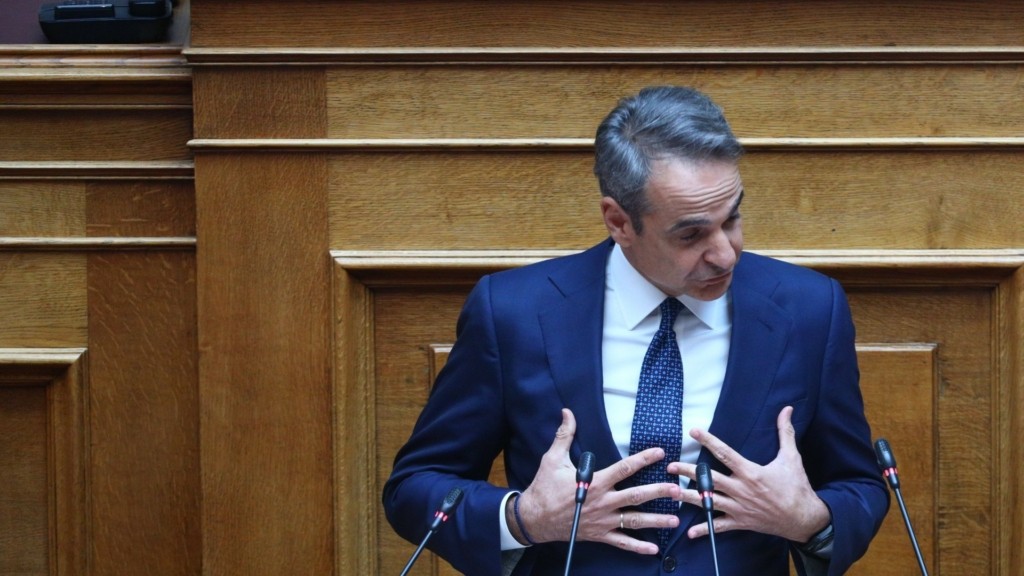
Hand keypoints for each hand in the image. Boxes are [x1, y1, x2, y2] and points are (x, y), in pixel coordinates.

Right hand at [511, 408, 682, 554]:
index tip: (660, 453)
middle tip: (678, 490)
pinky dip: (638, 547)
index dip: (644, 459)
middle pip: (636, 496)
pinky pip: (621, 542)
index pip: (624, 468)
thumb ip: (564, 435)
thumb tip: (567, 413)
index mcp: (595, 482)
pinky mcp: (599, 534)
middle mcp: (603, 502)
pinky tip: (653, 549)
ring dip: (656, 520)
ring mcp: (603, 520)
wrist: (534, 518)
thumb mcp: (552, 459)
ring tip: (676, 519)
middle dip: (659, 492)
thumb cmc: (544, 488)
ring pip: (635, 521)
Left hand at [668, 406, 829, 542]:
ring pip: (709, 502)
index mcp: (751, 473)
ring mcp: (739, 508)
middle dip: (688, 472)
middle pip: (709, 479)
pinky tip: (690, 532)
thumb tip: (787, 409)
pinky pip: (720, 526)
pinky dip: (705, 529)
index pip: (725, 453)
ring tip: (671, 492)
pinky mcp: (741, 522)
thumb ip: (785, 432)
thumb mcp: (792, 458)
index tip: (693, 431)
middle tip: (670, 467)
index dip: (708, 441)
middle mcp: (741, 490)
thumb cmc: (798, 487)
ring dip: (689, 497)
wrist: (805, 519)